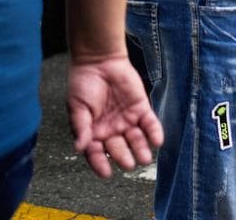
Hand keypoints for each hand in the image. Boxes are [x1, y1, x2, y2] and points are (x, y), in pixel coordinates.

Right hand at [67, 55, 163, 178]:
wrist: (99, 62)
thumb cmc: (83, 84)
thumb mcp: (78, 107)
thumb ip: (81, 127)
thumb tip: (79, 147)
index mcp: (93, 132)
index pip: (96, 153)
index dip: (100, 163)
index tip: (106, 174)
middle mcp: (110, 129)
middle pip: (118, 148)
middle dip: (124, 156)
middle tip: (130, 164)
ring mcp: (126, 119)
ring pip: (136, 139)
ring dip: (141, 148)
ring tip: (146, 158)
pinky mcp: (140, 108)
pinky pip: (149, 123)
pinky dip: (154, 132)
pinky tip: (158, 141)